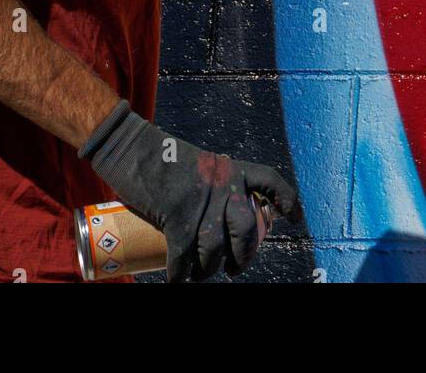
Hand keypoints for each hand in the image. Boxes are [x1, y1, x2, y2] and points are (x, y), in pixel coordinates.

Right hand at [81, 100, 301, 281]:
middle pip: (246, 230)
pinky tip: (176, 279)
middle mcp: (223, 183)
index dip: (287, 200)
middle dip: (243, 257)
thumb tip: (218, 221)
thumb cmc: (161, 157)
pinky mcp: (176, 216)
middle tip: (233, 269)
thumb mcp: (199, 164)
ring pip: (215, 250)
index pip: (270, 180)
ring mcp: (201, 200)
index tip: (295, 219)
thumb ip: (213, 186)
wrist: (130, 147)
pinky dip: (179, 274)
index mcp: (231, 168)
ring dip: (206, 271)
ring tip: (198, 276)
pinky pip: (184, 256)